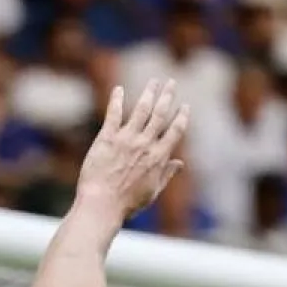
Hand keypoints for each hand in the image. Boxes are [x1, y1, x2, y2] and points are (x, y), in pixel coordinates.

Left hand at [75, 78, 190, 219]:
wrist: (101, 205)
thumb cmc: (127, 204)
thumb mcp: (152, 192)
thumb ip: (166, 175)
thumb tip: (180, 163)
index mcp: (158, 158)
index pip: (175, 131)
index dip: (182, 116)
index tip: (185, 106)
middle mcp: (144, 144)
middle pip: (160, 114)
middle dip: (167, 96)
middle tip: (171, 82)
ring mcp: (126, 139)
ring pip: (141, 109)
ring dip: (149, 93)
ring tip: (153, 82)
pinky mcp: (107, 138)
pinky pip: (113, 114)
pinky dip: (117, 100)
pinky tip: (119, 90)